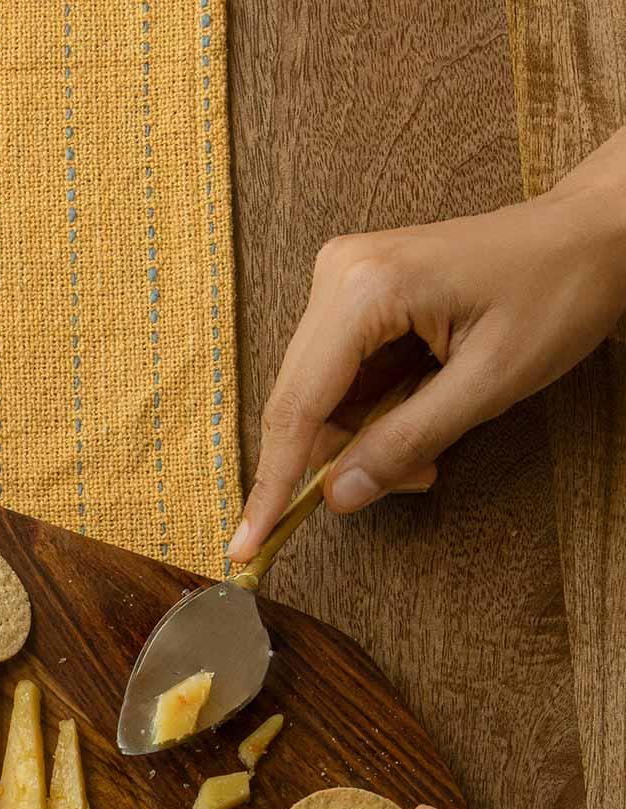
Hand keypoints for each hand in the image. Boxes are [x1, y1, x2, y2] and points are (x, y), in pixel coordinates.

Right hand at [229, 127, 625, 562]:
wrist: (594, 234)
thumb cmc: (558, 291)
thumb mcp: (489, 383)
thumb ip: (406, 443)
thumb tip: (337, 498)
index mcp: (364, 289)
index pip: (297, 408)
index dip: (273, 485)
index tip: (245, 545)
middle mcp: (338, 275)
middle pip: (301, 405)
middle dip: (344, 458)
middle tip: (412, 481)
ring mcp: (343, 280)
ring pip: (320, 399)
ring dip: (365, 438)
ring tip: (430, 449)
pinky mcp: (356, 293)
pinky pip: (340, 379)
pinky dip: (375, 413)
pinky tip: (420, 411)